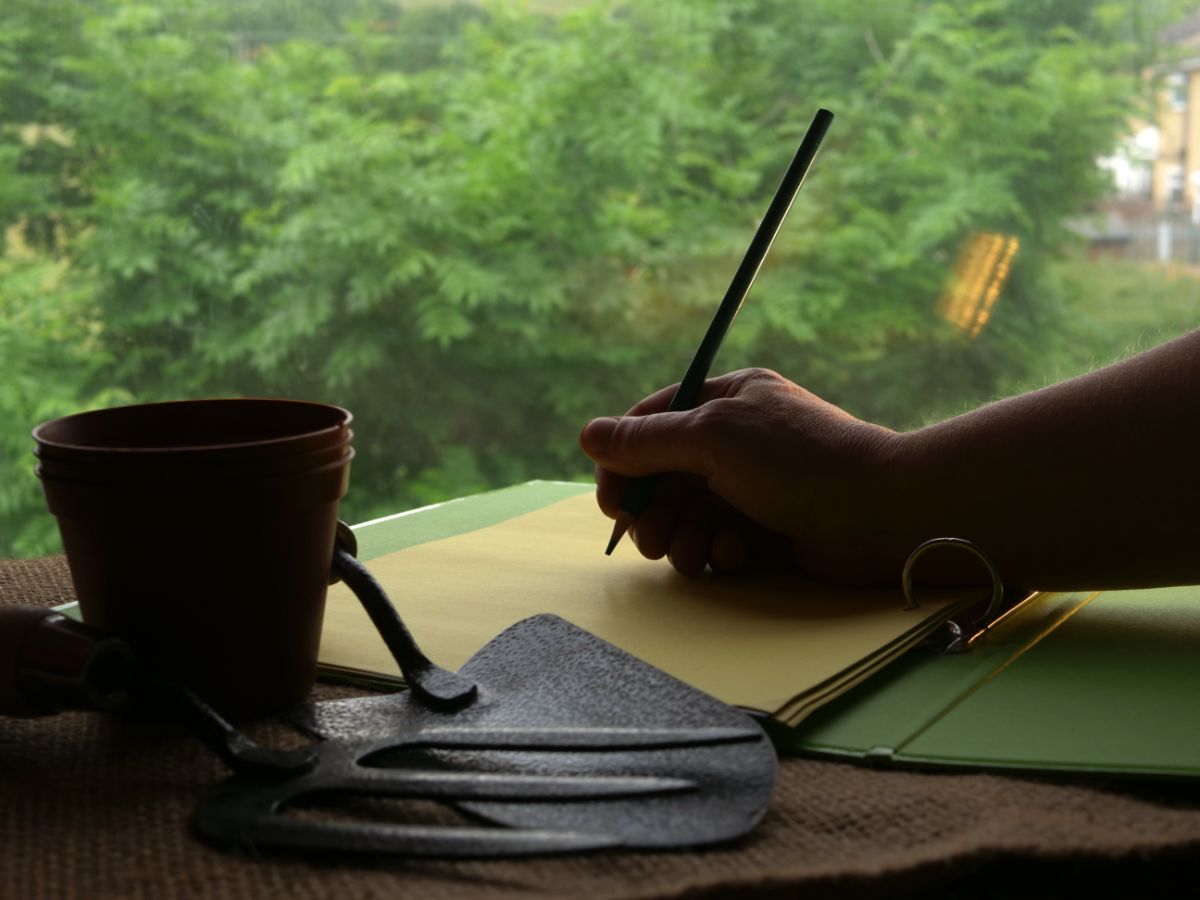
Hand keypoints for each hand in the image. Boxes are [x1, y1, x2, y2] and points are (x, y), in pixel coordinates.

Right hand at [579, 368, 901, 582]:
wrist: (882, 514)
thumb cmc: (799, 462)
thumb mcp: (713, 437)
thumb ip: (646, 439)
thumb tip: (587, 435)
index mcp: (727, 399)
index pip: (653, 422)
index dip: (623, 462)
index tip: (611, 501)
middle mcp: (737, 440)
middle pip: (664, 476)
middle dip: (653, 511)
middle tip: (649, 540)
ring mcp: (753, 486)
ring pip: (687, 516)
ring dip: (682, 539)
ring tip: (693, 554)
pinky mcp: (768, 529)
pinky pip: (719, 542)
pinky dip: (719, 552)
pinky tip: (738, 555)